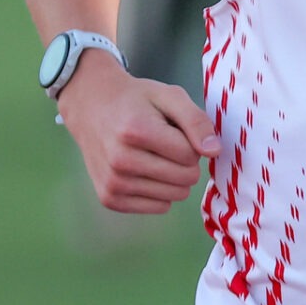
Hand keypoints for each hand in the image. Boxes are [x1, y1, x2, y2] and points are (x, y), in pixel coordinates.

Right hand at [57, 54, 220, 213]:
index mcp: (137, 131)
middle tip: (165, 142)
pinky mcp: (110, 198)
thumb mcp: (170, 96)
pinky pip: (160, 207)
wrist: (91, 107)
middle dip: (185, 160)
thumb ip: (196, 121)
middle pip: (185, 178)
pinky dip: (160, 191)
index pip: (190, 155)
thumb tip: (214, 152)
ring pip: (175, 195)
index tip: (174, 130)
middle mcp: (121, 160)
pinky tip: (144, 170)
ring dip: (173, 176)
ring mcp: (113, 183)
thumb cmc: (137, 101)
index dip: (191, 141)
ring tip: (153, 154)